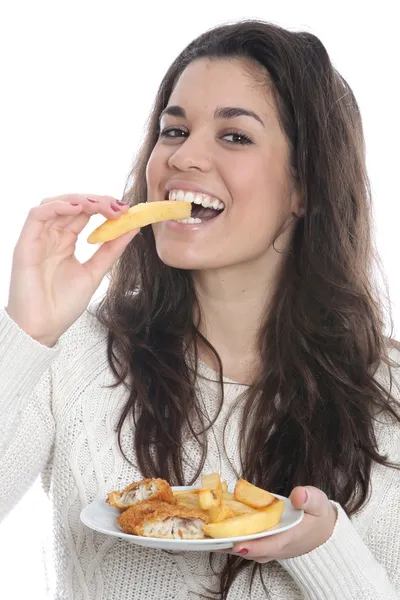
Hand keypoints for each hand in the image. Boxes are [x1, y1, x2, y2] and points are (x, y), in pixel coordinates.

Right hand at [6, 194, 137, 346]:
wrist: (44, 328)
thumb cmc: (62, 305)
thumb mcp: (94, 273)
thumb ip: (111, 250)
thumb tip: (132, 228)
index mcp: (65, 242)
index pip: (84, 214)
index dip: (104, 207)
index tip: (125, 210)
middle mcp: (51, 237)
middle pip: (72, 205)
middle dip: (97, 201)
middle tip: (118, 207)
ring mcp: (38, 239)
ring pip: (55, 204)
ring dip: (80, 200)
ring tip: (101, 205)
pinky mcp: (25, 244)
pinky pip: (37, 215)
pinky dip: (57, 207)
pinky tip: (77, 209)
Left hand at [219, 486, 336, 562]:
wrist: (325, 532)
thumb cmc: (319, 515)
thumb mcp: (318, 502)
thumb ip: (309, 498)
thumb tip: (299, 495)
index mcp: (290, 538)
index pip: (269, 545)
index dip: (253, 545)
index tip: (237, 544)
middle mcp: (277, 547)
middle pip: (250, 549)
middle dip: (230, 543)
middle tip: (210, 534)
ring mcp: (269, 548)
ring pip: (245, 548)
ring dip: (227, 541)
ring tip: (208, 531)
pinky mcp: (264, 545)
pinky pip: (246, 543)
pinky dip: (232, 537)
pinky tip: (218, 526)